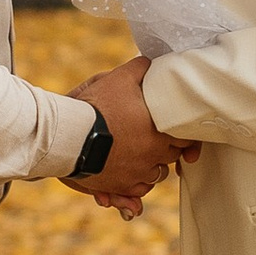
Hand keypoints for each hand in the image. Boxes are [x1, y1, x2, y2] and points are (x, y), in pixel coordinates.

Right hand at [63, 54, 186, 209]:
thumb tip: (149, 63)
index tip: (173, 129)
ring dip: (152, 167)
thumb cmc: (95, 106)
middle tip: (154, 139)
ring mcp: (137, 174)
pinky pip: (138, 191)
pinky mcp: (120, 187)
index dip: (180, 132)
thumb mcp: (117, 79)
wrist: (69, 136)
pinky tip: (128, 173)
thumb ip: (139, 69)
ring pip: (157, 175)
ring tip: (139, 156)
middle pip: (172, 157)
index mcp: (159, 131)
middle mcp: (153, 156)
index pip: (186, 137)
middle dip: (166, 149)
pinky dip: (136, 185)